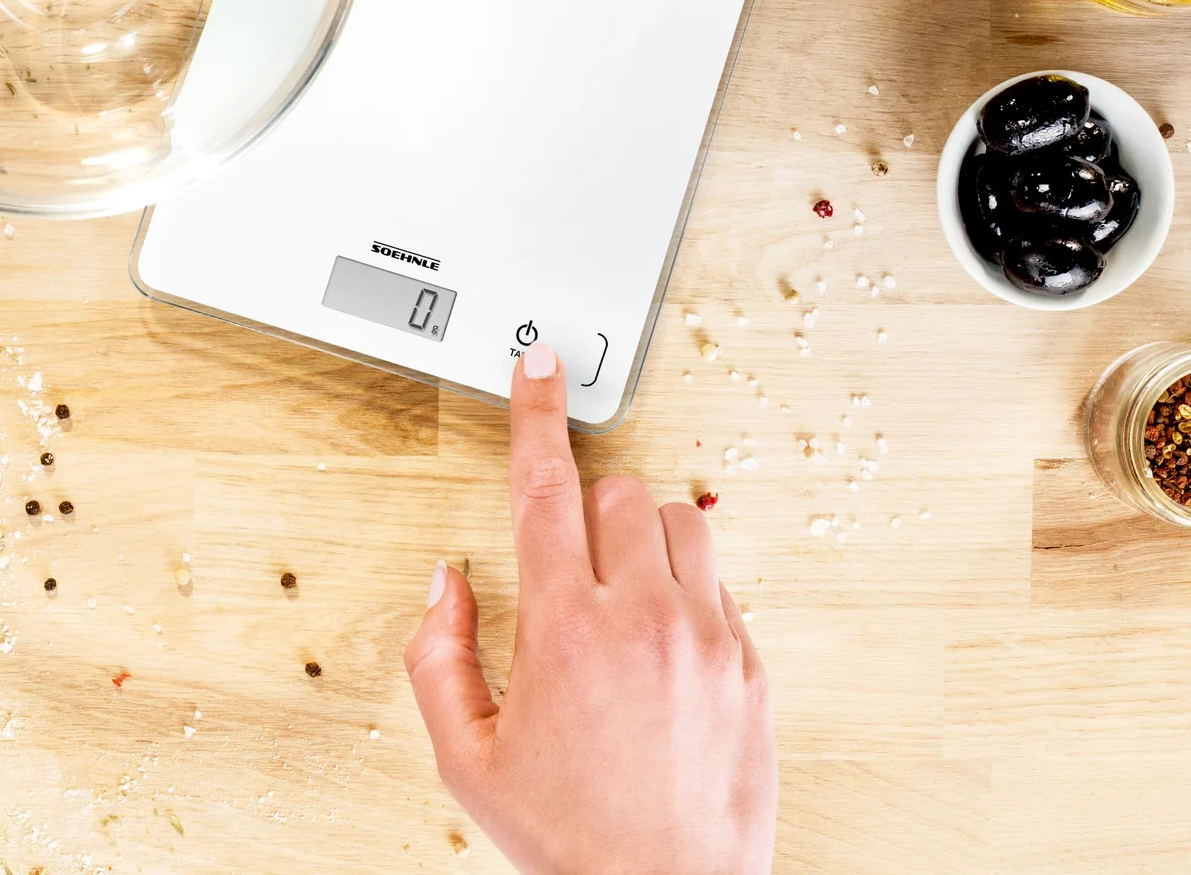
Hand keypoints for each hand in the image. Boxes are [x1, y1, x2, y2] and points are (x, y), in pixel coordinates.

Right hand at [404, 342, 775, 874]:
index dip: (535, 413)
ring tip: (621, 596)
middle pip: (619, 492)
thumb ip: (439, 656)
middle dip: (588, 509)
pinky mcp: (751, 667)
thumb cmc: (572, 841)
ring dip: (643, 539)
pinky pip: (721, 585)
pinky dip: (687, 592)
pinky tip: (660, 647)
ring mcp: (709, 640)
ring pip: (681, 521)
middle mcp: (644, 620)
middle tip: (571, 564)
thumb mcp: (468, 758)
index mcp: (565, 630)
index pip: (545, 486)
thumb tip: (447, 585)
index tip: (539, 363)